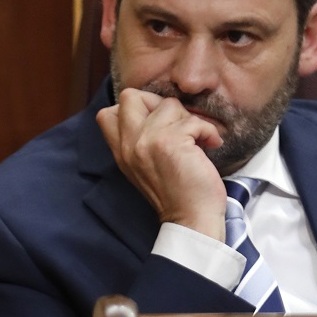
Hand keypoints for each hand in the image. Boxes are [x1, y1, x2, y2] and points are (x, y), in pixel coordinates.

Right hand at [96, 88, 227, 240]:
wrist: (191, 221)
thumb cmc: (176, 195)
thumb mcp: (143, 168)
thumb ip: (139, 142)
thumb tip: (157, 110)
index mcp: (121, 152)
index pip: (107, 113)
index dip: (135, 109)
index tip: (157, 124)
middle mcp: (128, 144)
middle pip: (130, 96)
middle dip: (158, 103)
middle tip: (176, 124)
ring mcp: (147, 141)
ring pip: (169, 104)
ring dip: (190, 120)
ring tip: (197, 140)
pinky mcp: (170, 143)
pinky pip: (194, 120)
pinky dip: (208, 132)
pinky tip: (209, 146)